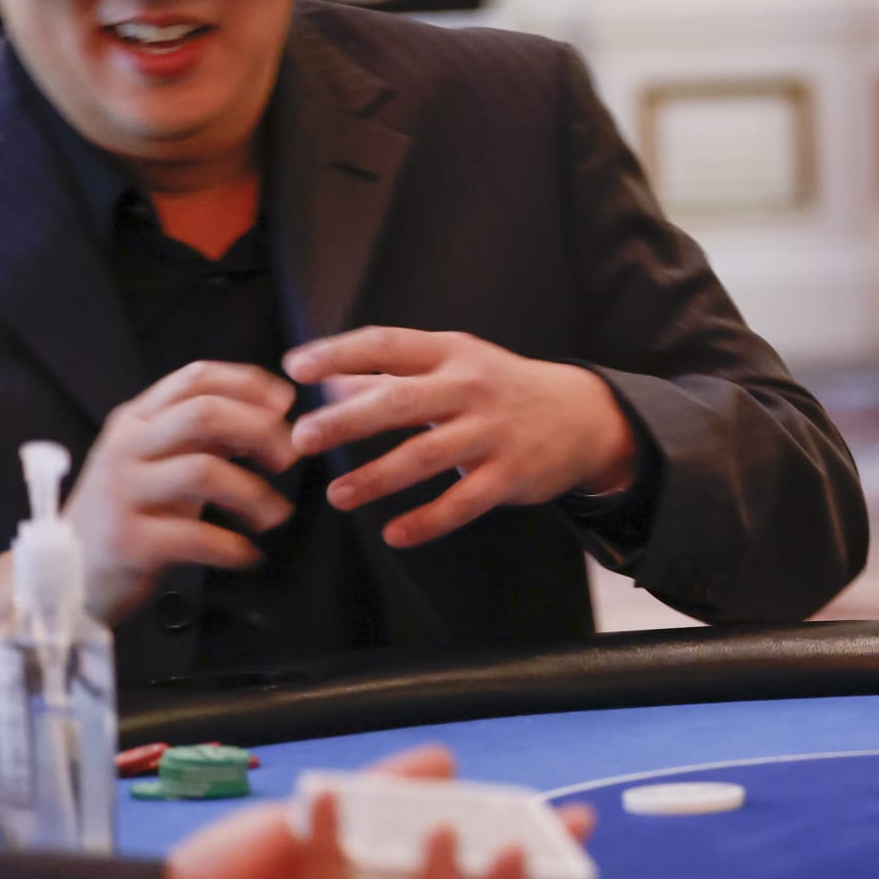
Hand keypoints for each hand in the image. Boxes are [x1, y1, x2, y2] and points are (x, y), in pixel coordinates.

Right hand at [0, 361, 300, 626]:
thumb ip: (204, 433)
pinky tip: (246, 554)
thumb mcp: (160, 460)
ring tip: (276, 515)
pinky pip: (194, 536)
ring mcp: (122, 494)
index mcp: (135, 421)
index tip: (286, 403)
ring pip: (204, 471)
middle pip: (204, 413)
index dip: (248, 383)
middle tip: (290, 458)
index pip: (195, 378)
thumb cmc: (129, 512)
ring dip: (255, 494)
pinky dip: (232, 547)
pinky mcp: (126, 541)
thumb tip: (270, 410)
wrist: (65, 577)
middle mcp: (125, 449)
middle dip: (261, 431)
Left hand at [286, 329, 639, 547]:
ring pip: (425, 457)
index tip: (295, 368)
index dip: (338, 354)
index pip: (386, 344)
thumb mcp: (454, 366)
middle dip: (347, 421)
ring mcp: (493, 432)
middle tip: (303, 439)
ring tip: (337, 495)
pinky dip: (426, 521)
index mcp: (451, 353)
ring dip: (376, 477)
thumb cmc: (500, 389)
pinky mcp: (510, 475)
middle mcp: (471, 387)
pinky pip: (462, 504)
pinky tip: (394, 534)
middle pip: (400, 402)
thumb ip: (393, 376)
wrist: (582, 416)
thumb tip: (328, 385)